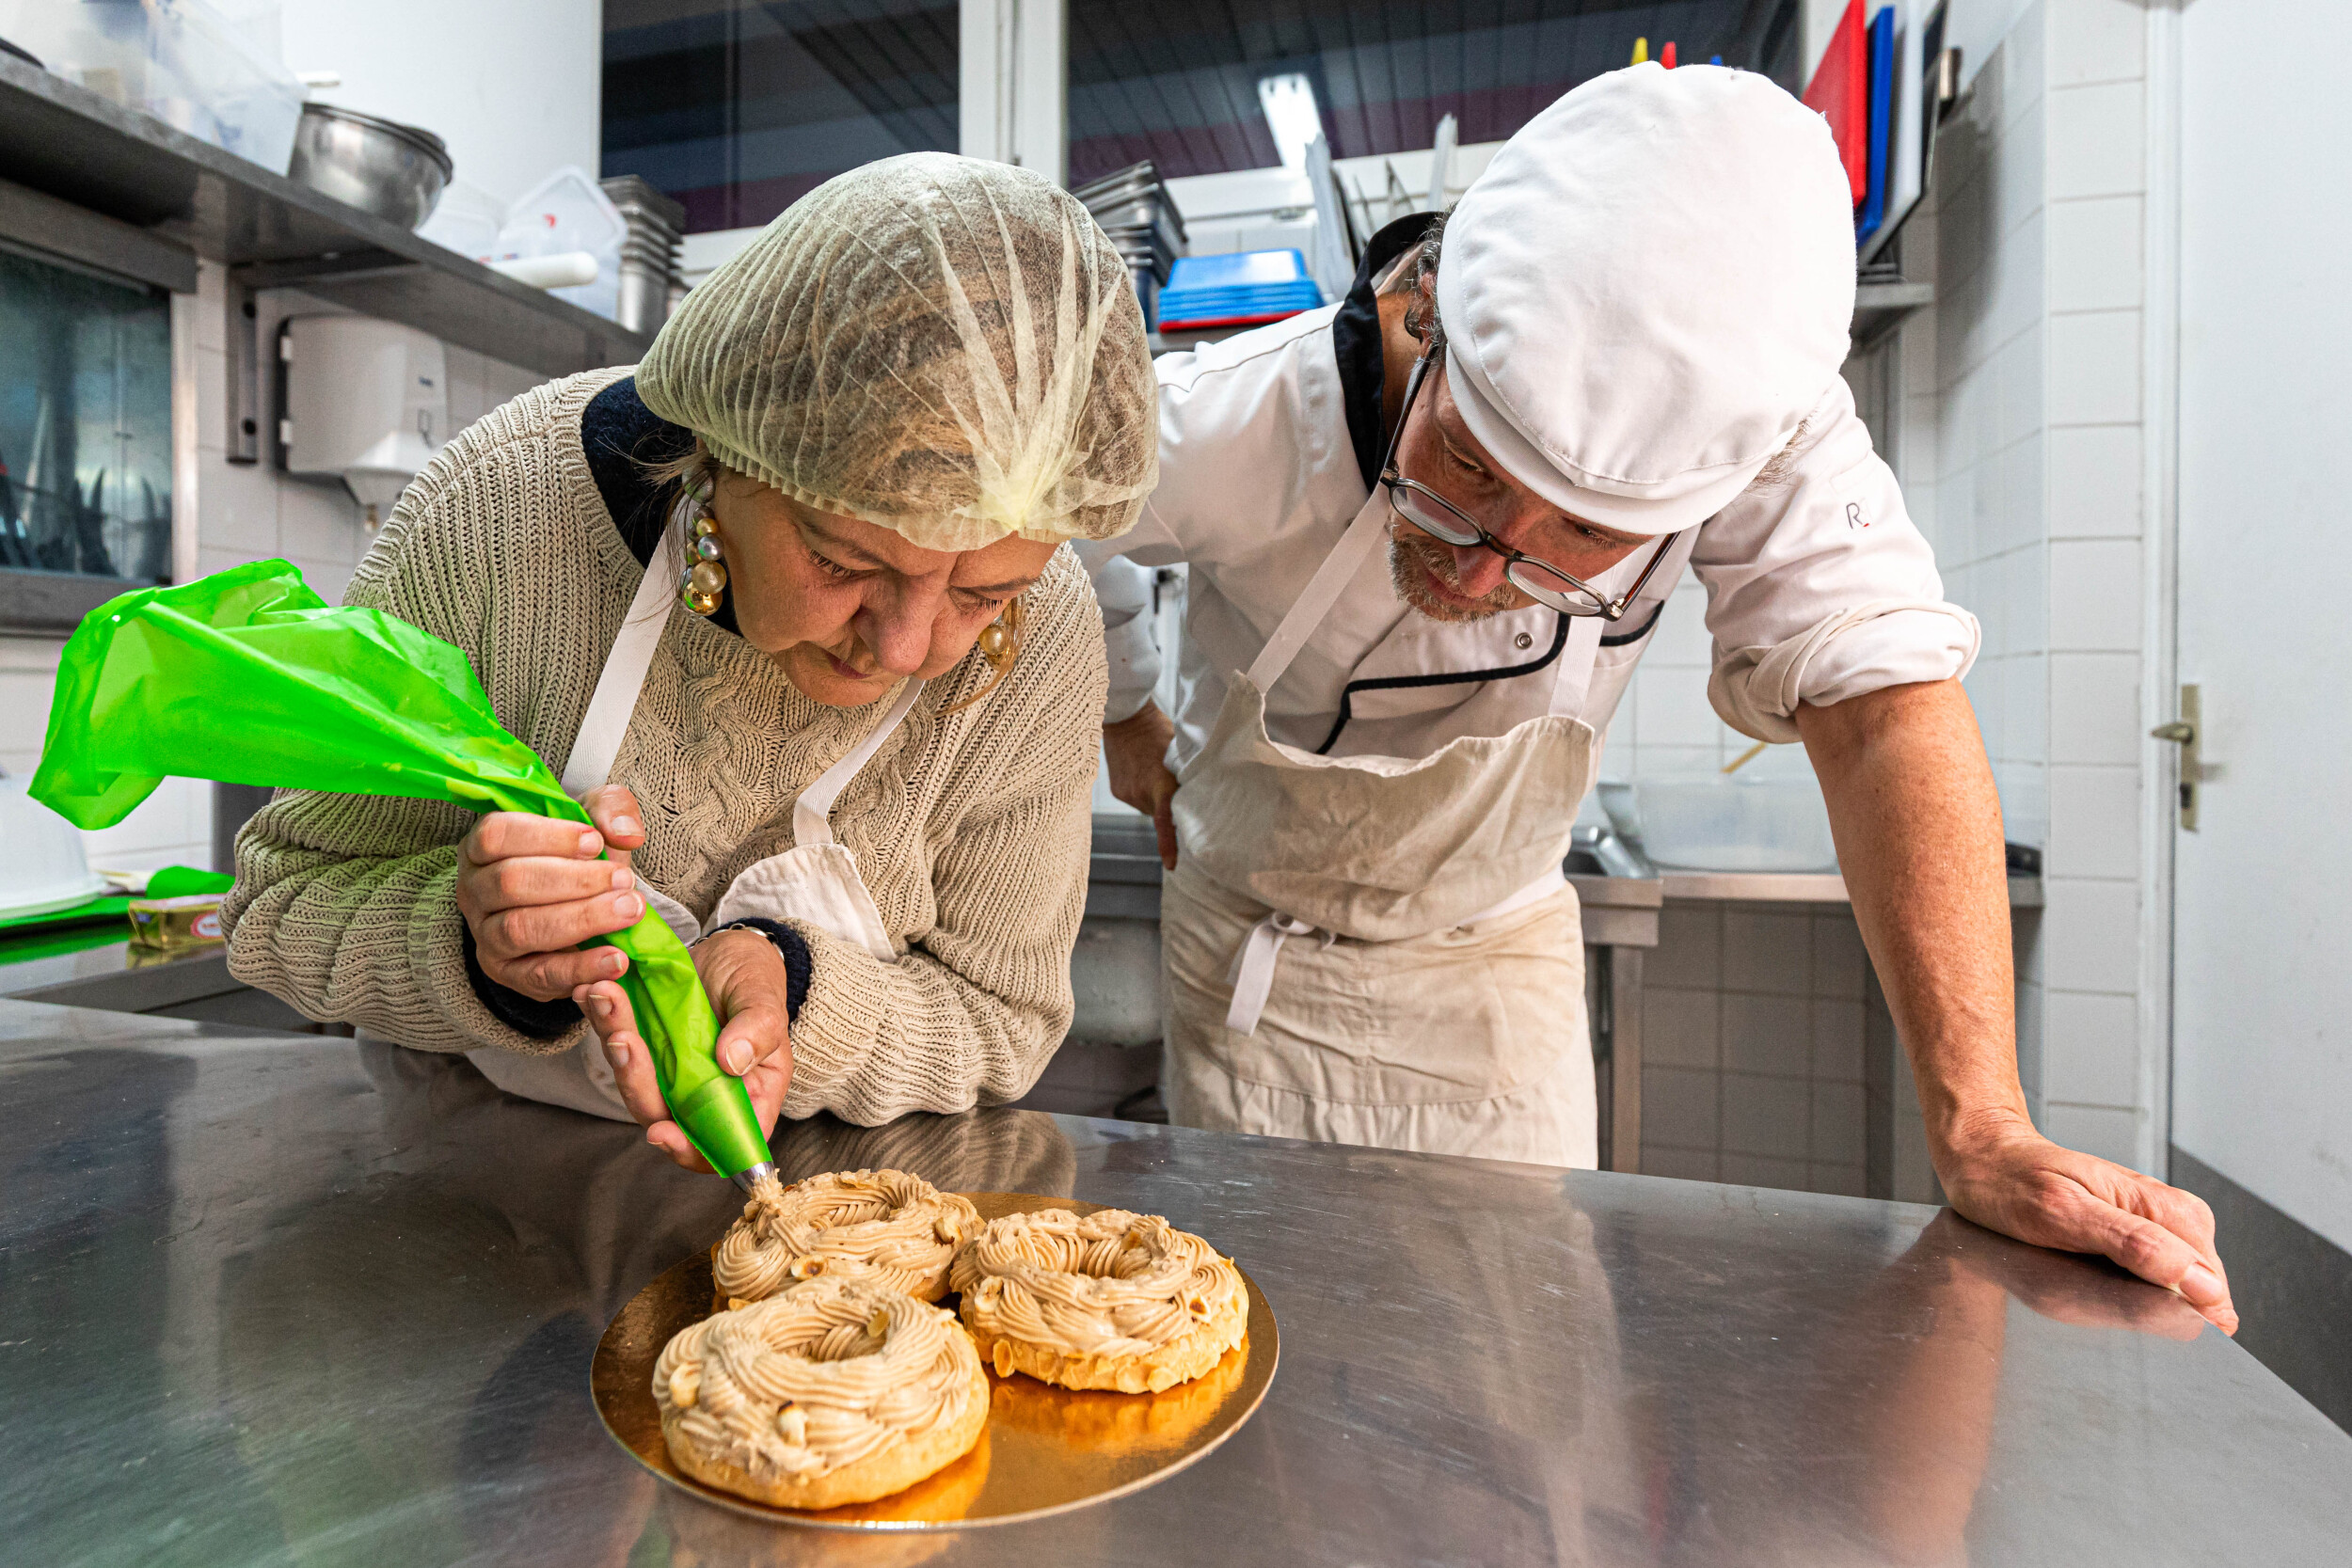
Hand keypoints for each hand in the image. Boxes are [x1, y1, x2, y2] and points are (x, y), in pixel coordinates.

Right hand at [456, 785, 648, 999]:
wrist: (574, 908)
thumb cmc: (576, 856)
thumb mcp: (593, 819)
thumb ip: (610, 811)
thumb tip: (626, 834)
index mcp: (482, 845)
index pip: (496, 835)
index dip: (546, 837)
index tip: (595, 842)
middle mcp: (474, 890)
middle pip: (509, 882)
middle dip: (573, 881)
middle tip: (623, 879)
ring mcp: (485, 935)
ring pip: (520, 929)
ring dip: (581, 920)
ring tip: (628, 911)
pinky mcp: (507, 973)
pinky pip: (540, 974)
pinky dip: (581, 968)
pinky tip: (617, 959)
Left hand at [575, 927, 792, 1172]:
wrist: (727, 951)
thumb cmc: (756, 980)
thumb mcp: (764, 1000)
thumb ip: (757, 1030)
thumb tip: (731, 1061)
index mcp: (748, 1094)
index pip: (722, 1141)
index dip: (690, 1149)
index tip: (661, 1133)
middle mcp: (704, 1093)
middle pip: (663, 1114)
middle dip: (636, 1079)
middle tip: (624, 1037)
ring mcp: (670, 1073)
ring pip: (634, 1078)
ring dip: (614, 1041)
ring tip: (605, 999)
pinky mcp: (645, 1048)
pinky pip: (619, 1044)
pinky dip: (602, 1019)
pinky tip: (591, 993)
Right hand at [1103, 702, 1179, 868]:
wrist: (1124, 717)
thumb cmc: (1158, 730)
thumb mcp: (1179, 752)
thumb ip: (1187, 777)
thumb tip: (1201, 799)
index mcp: (1158, 784)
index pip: (1164, 822)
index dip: (1168, 845)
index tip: (1171, 866)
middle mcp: (1139, 794)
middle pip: (1161, 815)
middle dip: (1170, 808)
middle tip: (1178, 788)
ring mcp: (1126, 794)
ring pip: (1148, 808)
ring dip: (1156, 799)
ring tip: (1157, 774)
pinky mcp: (1117, 791)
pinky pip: (1137, 800)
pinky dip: (1144, 793)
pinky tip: (1145, 773)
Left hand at [1934, 1111, 2236, 1333]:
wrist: (1984, 1157)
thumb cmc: (2015, 1184)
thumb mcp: (2067, 1215)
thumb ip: (2137, 1247)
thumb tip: (2203, 1284)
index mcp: (2162, 1207)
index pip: (2210, 1282)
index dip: (2183, 1311)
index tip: (2138, 1311)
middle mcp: (2167, 1214)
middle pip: (2199, 1288)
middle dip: (2159, 1304)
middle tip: (2096, 1287)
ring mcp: (2152, 1223)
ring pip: (2176, 1285)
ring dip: (2141, 1297)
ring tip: (2089, 1276)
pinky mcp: (2133, 1231)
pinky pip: (2150, 1274)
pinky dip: (2126, 1287)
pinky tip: (2095, 1277)